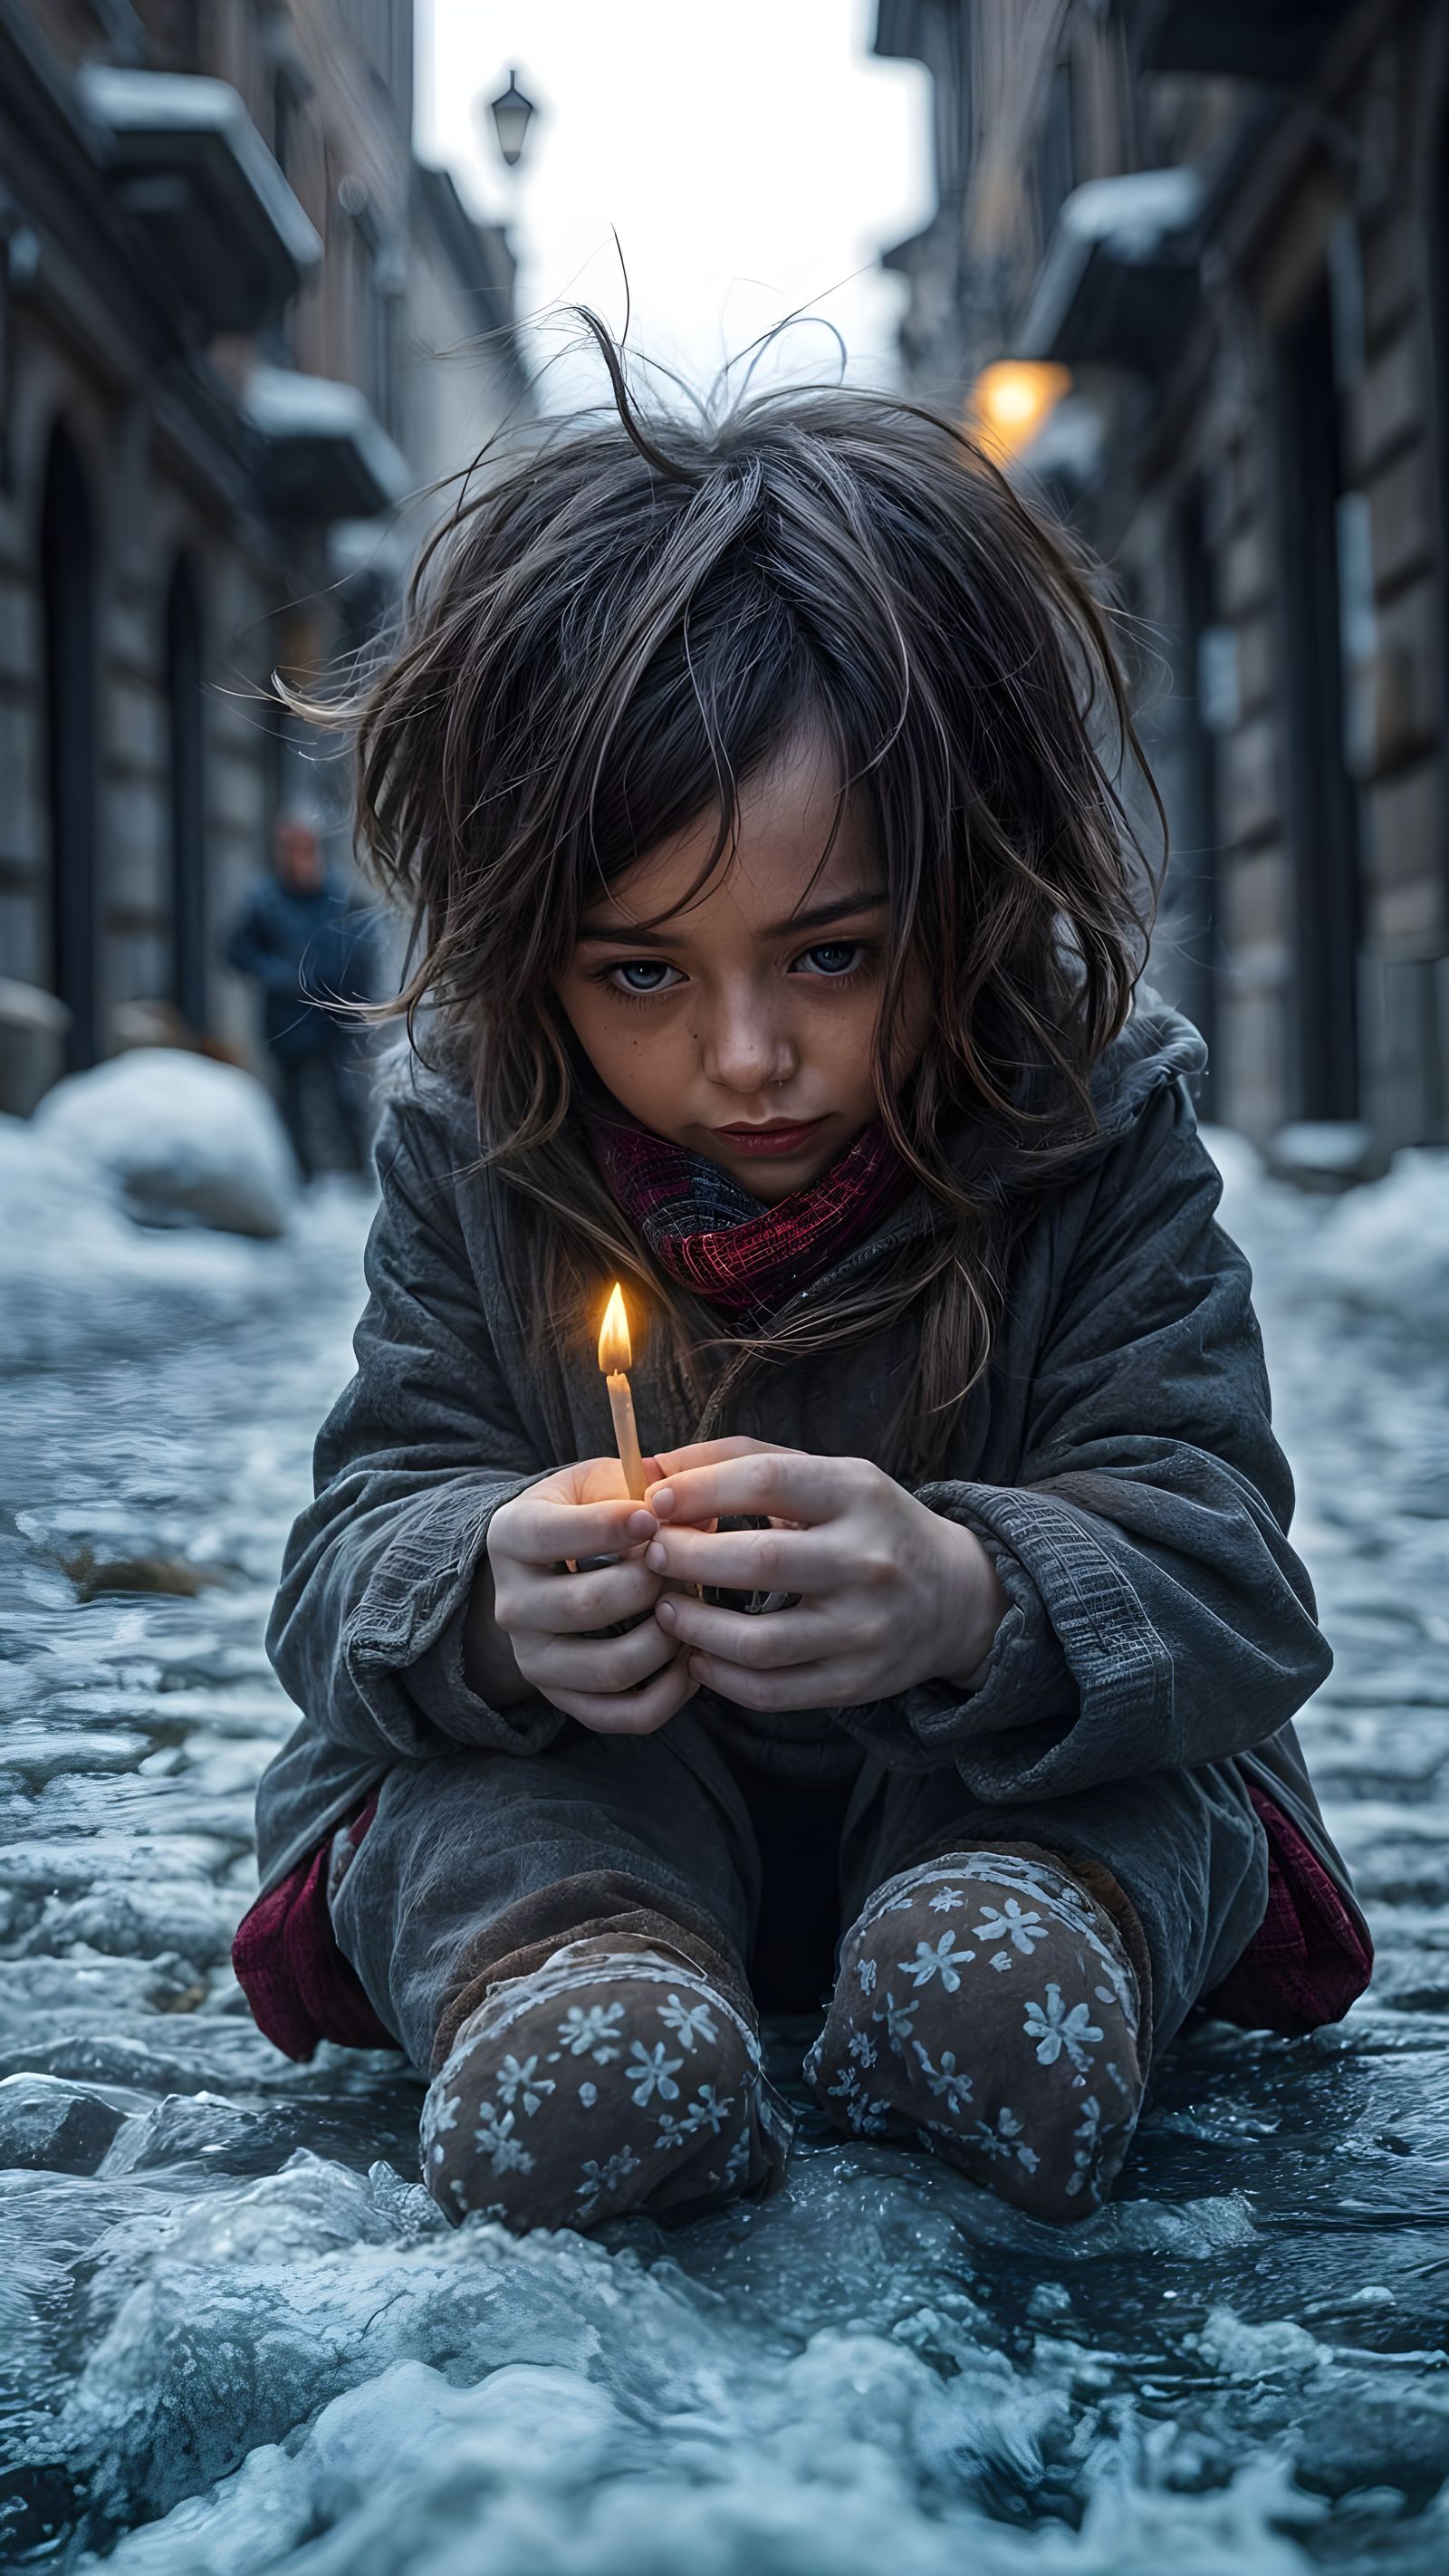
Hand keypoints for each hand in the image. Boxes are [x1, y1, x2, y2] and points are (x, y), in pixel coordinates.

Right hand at [483, 1456, 691, 1734]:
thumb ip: (642, 1489)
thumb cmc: (585, 1512)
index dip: (610, 1526)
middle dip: (652, 1584)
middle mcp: (511, 1605)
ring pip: (611, 1668)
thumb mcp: (599, 1483)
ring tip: (692, 1612)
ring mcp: (535, 1659)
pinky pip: (624, 1715)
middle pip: (590, 1605)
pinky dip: (670, 1695)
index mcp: (511, 1537)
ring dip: (668, 1641)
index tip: (655, 1518)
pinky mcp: (564, 1699)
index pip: (552, 1535)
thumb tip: (700, 1517)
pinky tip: (690, 1660)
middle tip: (686, 1567)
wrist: (546, 1568)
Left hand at [639, 1450, 1005, 1713]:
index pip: (768, 1482)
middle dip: (687, 1557)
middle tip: (651, 1553)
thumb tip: (650, 1463)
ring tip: (665, 1609)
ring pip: (759, 1642)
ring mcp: (865, 1628)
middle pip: (759, 1562)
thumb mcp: (826, 1475)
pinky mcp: (857, 1683)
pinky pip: (772, 1691)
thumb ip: (741, 1460)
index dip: (699, 1490)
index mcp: (859, 1494)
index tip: (655, 1500)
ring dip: (694, 1627)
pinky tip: (698, 1655)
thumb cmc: (869, 1524)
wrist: (956, 1598)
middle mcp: (868, 1561)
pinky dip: (720, 1677)